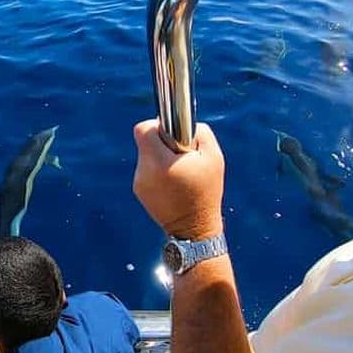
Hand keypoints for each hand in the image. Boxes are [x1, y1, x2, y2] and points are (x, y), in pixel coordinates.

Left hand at [133, 120, 224, 239]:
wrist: (194, 228)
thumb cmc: (207, 191)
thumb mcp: (213, 157)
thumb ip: (200, 132)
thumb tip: (185, 124)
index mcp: (159, 161)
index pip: (143, 129)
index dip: (157, 126)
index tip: (172, 134)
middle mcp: (144, 170)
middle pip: (145, 142)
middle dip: (162, 143)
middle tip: (180, 155)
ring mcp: (139, 182)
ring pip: (146, 156)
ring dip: (160, 158)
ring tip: (179, 172)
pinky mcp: (138, 191)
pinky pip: (146, 170)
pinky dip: (158, 171)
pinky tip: (173, 183)